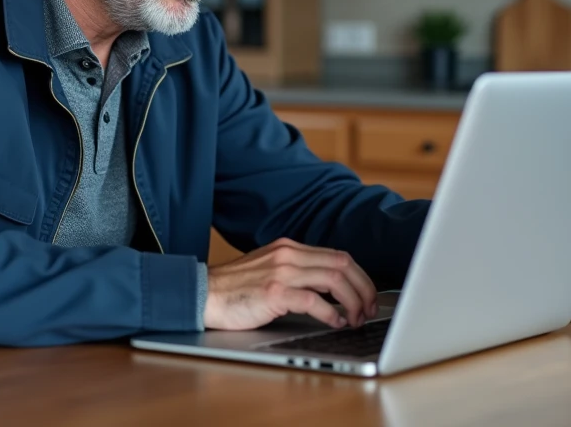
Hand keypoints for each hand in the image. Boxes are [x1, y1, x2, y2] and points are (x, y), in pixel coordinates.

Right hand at [204, 238, 378, 330]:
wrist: (201, 293)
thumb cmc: (234, 289)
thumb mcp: (268, 270)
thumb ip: (295, 272)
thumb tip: (328, 290)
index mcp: (289, 248)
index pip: (338, 255)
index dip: (359, 276)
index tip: (367, 295)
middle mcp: (288, 254)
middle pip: (343, 264)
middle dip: (364, 288)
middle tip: (369, 309)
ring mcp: (281, 271)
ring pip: (334, 279)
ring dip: (353, 301)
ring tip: (356, 319)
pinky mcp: (274, 291)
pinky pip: (314, 300)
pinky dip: (331, 314)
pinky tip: (335, 323)